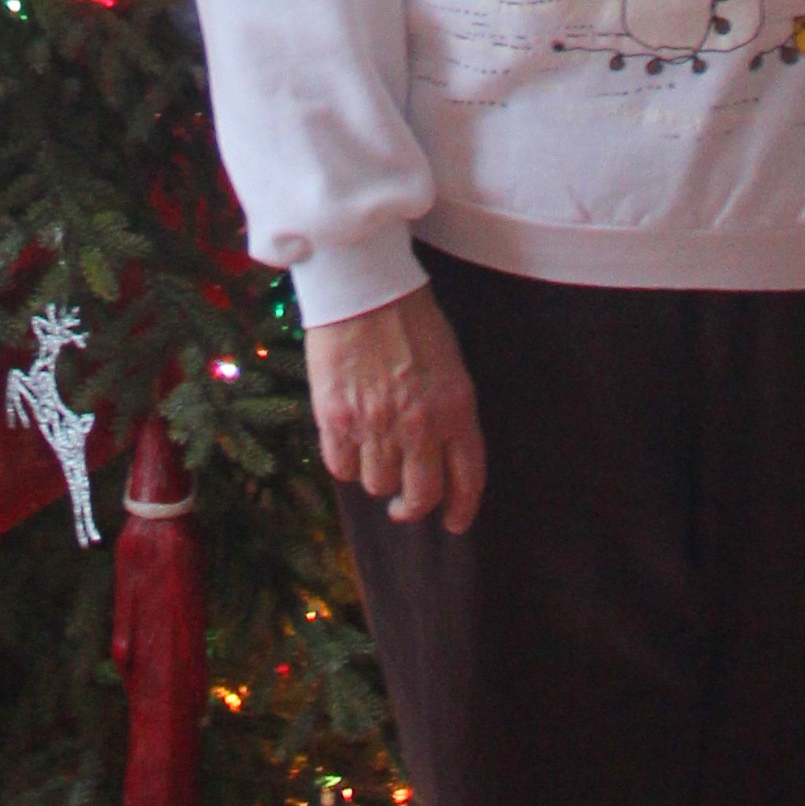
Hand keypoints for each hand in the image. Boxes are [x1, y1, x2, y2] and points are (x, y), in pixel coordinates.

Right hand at [306, 285, 485, 531]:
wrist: (362, 284)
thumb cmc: (409, 317)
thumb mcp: (449, 363)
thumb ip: (449, 412)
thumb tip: (440, 456)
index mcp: (456, 409)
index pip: (468, 480)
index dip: (462, 509)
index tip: (454, 521)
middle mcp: (419, 426)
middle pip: (421, 495)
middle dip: (413, 507)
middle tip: (403, 505)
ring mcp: (376, 426)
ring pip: (378, 484)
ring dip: (377, 476)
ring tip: (373, 452)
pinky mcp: (337, 420)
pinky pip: (342, 467)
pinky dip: (346, 462)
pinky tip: (348, 441)